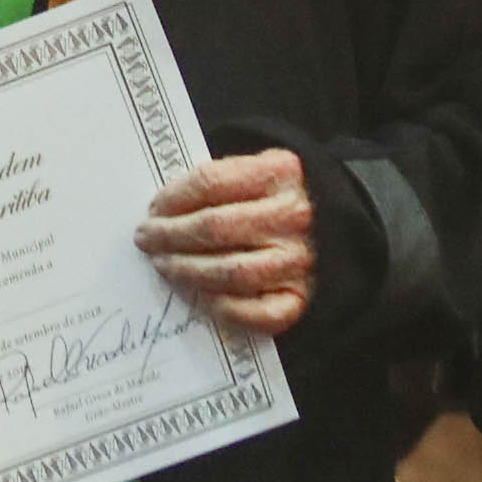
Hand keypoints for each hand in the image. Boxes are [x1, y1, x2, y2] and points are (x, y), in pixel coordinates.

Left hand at [133, 150, 316, 338]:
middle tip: (146, 240)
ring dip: (187, 271)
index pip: (210, 183)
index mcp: (279, 172)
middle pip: (215, 228)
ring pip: (231, 272)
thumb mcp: (257, 167)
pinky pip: (257, 314)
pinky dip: (223, 309)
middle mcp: (293, 217)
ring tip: (163, 265)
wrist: (336, 221)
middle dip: (170, 236)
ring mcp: (299, 261)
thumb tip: (161, 211)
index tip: (152, 209)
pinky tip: (199, 296)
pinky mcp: (301, 298)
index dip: (172, 199)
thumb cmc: (279, 195)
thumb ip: (217, 181)